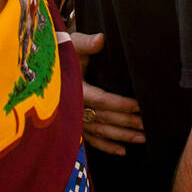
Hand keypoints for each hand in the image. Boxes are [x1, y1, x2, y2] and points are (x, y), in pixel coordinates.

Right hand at [70, 30, 145, 155]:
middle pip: (103, 118)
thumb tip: (101, 39)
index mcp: (74, 88)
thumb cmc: (61, 51)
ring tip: (142, 139)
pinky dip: (106, 147)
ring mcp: (73, 120)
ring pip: (100, 132)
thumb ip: (86, 43)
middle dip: (126, 123)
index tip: (139, 106)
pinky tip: (122, 152)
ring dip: (121, 137)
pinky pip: (91, 141)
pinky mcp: (74, 126)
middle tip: (147, 126)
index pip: (100, 99)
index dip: (119, 104)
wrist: (44, 64)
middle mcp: (73, 107)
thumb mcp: (71, 44)